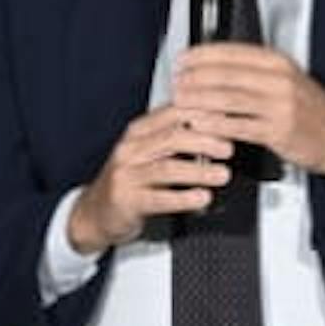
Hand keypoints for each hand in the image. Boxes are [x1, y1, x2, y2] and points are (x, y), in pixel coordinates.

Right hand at [68, 98, 241, 255]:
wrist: (95, 212)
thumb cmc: (130, 180)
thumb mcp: (148, 151)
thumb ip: (175, 137)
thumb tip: (218, 125)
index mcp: (138, 131)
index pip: (173, 112)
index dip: (203, 115)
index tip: (228, 120)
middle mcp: (130, 149)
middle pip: (172, 137)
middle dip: (205, 141)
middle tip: (229, 149)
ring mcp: (126, 175)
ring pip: (167, 168)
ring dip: (199, 171)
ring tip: (223, 175)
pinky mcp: (126, 201)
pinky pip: (159, 198)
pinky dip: (184, 198)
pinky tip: (203, 197)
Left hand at [174, 40, 324, 180]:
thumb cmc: (309, 109)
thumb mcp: (285, 79)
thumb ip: (253, 71)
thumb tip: (214, 65)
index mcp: (277, 62)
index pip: (231, 51)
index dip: (201, 54)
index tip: (182, 59)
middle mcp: (278, 79)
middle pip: (225, 74)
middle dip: (194, 78)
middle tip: (175, 82)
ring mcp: (278, 105)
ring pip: (228, 98)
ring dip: (198, 100)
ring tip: (180, 101)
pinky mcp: (277, 130)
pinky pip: (237, 125)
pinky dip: (214, 124)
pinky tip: (199, 124)